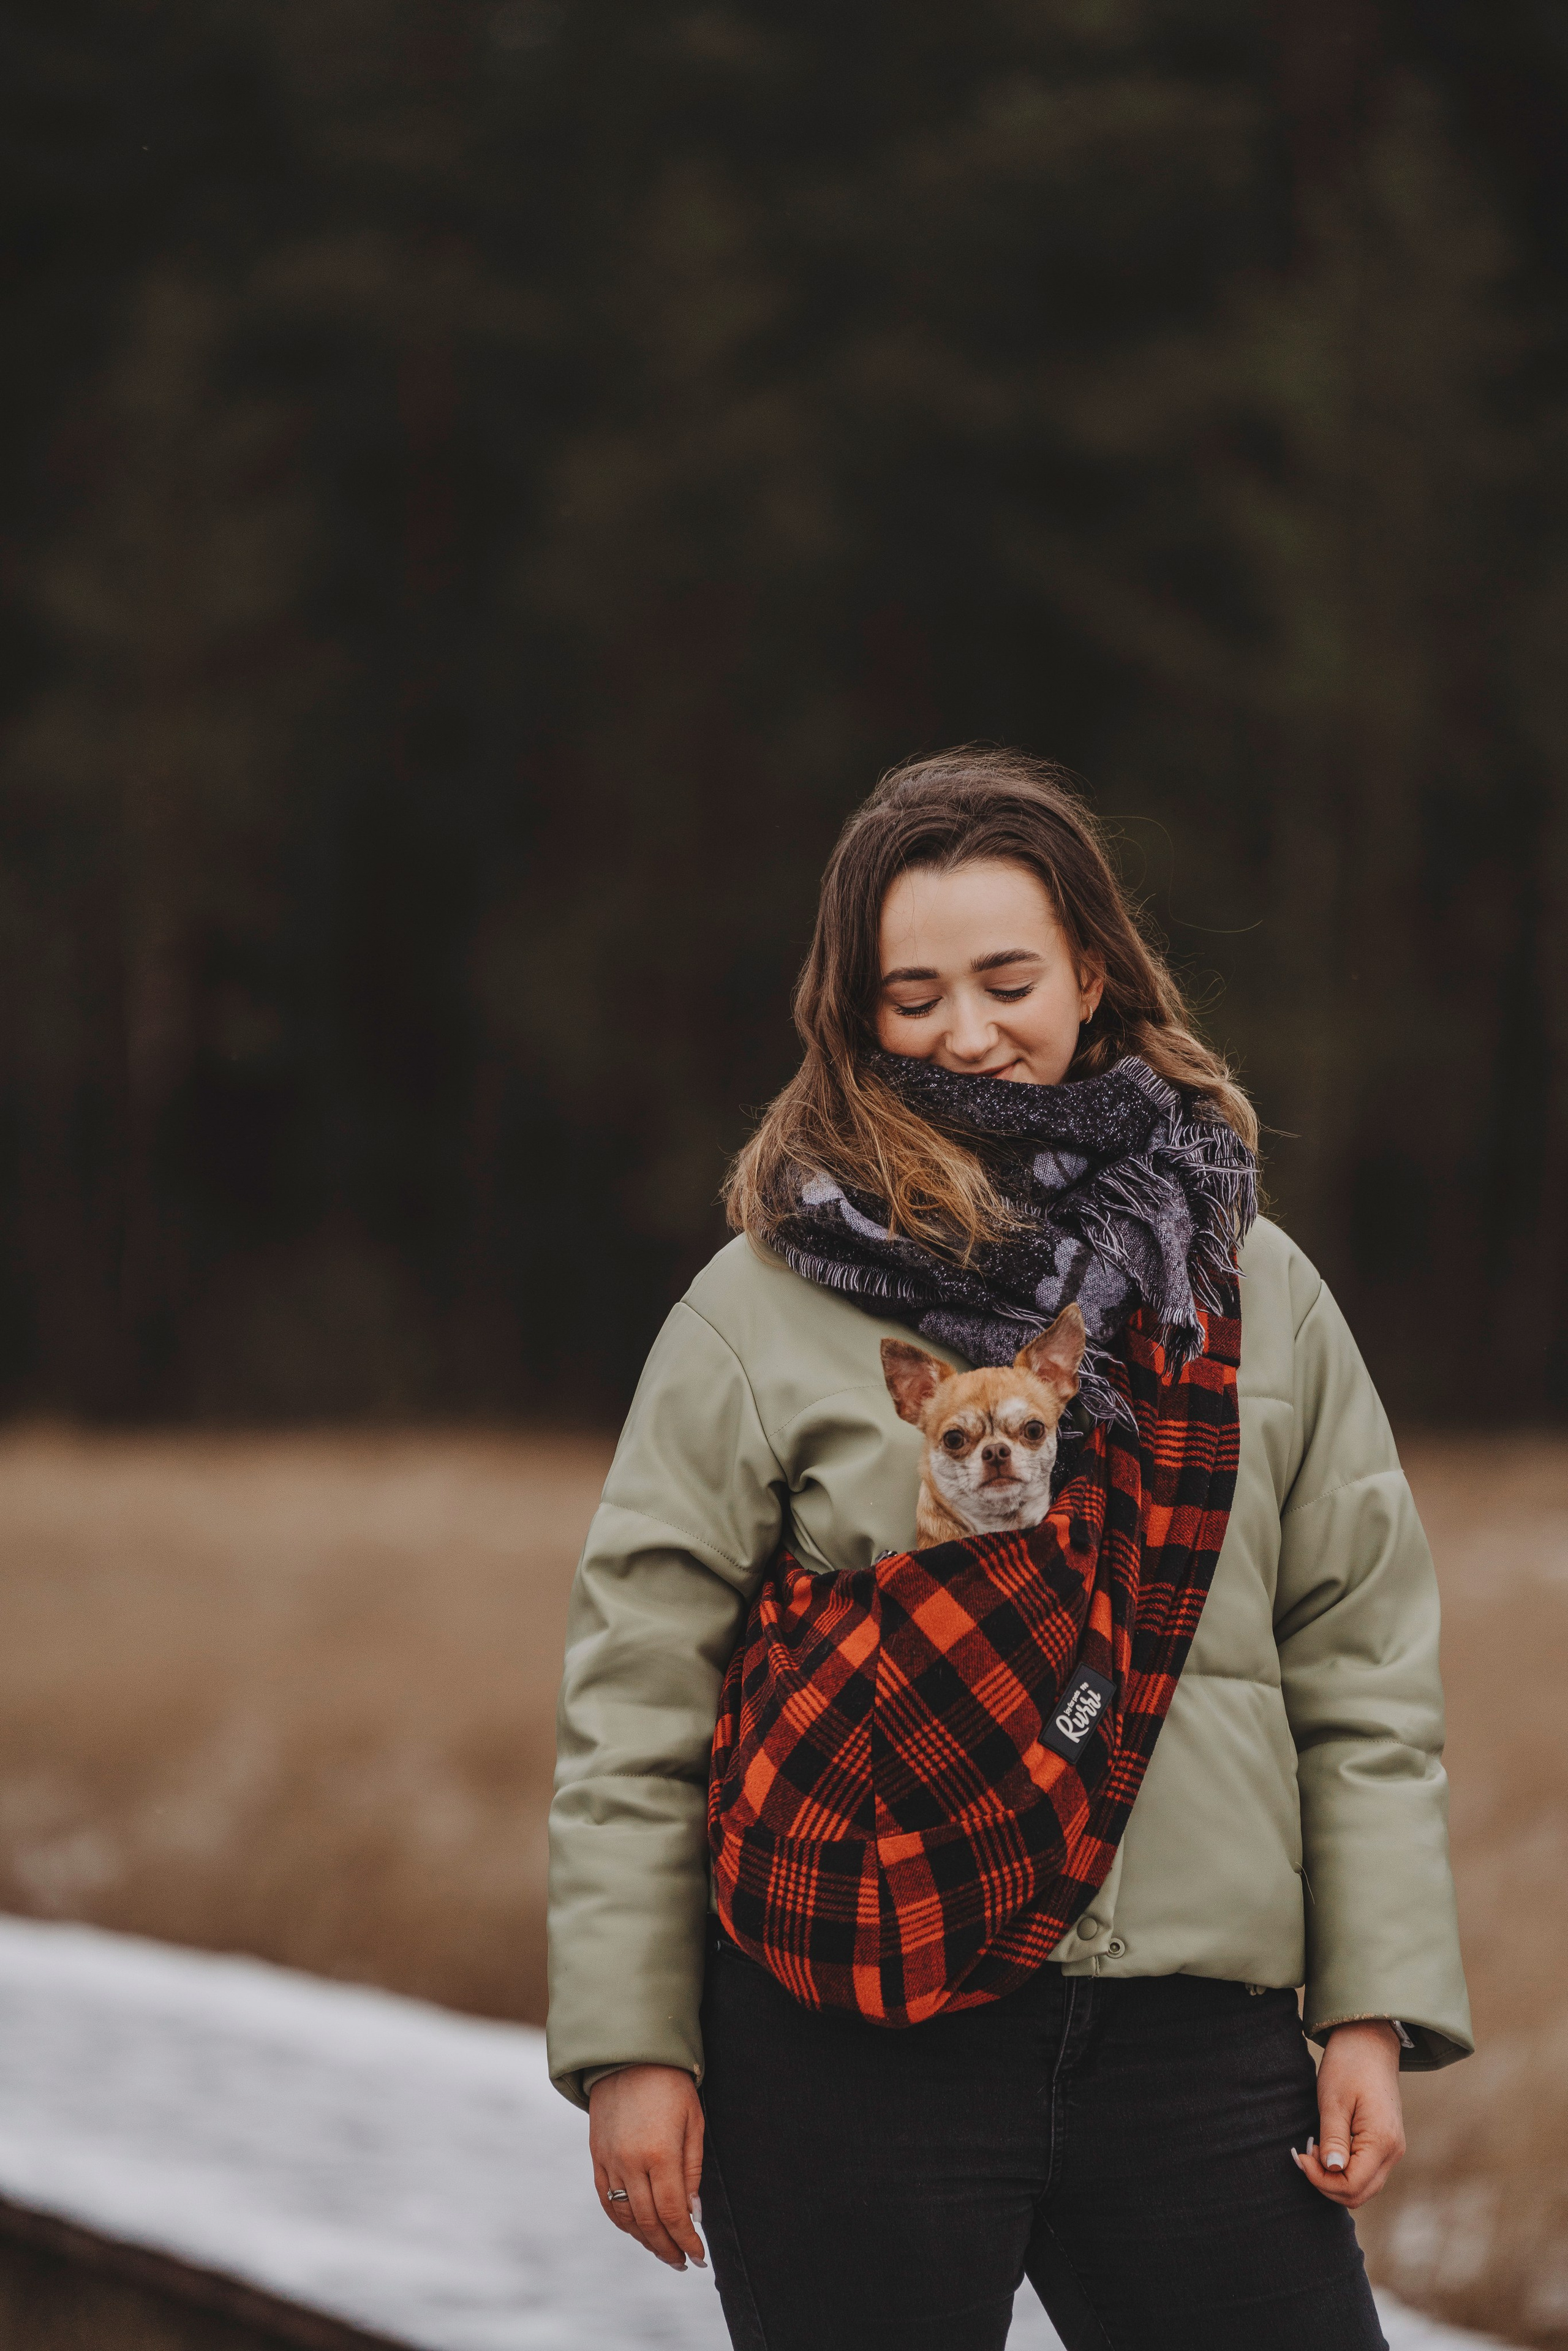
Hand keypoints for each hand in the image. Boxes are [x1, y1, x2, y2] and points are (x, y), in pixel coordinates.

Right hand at [588, 2063, 706, 2269]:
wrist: (628, 2055)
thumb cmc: (670, 2085)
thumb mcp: (693, 2121)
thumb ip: (692, 2169)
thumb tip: (694, 2213)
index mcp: (659, 2153)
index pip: (673, 2213)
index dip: (686, 2240)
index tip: (699, 2256)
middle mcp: (630, 2162)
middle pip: (648, 2221)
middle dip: (667, 2247)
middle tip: (682, 2262)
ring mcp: (609, 2161)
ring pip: (625, 2216)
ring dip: (644, 2240)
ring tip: (663, 2251)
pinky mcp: (597, 2156)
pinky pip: (606, 2200)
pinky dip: (621, 2221)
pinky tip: (635, 2230)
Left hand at [1293, 2021, 1405, 2209]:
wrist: (1370, 2041)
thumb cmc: (1349, 2065)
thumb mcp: (1334, 2100)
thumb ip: (1334, 2140)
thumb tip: (1332, 2171)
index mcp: (1382, 2142)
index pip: (1351, 2185)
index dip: (1321, 2179)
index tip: (1300, 2155)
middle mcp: (1393, 2152)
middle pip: (1359, 2193)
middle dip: (1327, 2184)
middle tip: (1304, 2155)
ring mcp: (1392, 2149)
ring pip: (1363, 2186)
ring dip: (1335, 2178)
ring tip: (1314, 2150)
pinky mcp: (1386, 2143)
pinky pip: (1366, 2171)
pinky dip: (1344, 2170)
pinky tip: (1327, 2148)